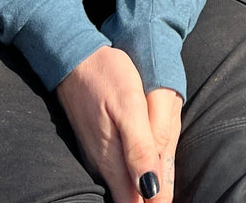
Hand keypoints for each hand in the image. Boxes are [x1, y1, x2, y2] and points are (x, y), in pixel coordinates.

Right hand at [56, 47, 180, 201]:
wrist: (76, 58)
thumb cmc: (106, 76)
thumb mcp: (129, 106)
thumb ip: (140, 150)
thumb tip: (151, 190)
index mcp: (114, 160)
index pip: (137, 202)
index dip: (157, 202)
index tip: (168, 198)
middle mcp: (103, 166)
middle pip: (132, 198)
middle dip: (152, 196)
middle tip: (169, 190)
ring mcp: (98, 157)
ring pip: (125, 186)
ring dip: (144, 185)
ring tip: (163, 180)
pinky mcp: (96, 147)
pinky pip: (118, 172)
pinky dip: (135, 172)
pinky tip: (146, 164)